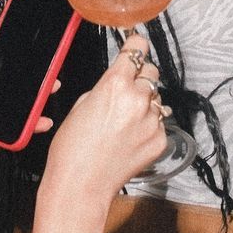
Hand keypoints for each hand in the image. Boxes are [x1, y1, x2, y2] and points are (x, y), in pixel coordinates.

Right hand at [41, 37, 167, 209]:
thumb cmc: (73, 149)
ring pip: (156, 98)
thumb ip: (105, 86)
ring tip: (125, 120)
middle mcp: (137, 99)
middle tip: (127, 90)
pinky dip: (148, 125)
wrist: (80, 186)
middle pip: (151, 71)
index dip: (135, 46)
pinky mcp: (159, 140)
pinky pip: (159, 122)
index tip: (135, 47)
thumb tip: (118, 80)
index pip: (138, 48)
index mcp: (115, 84)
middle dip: (140, 77)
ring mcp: (151, 121)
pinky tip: (131, 136)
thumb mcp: (80, 104)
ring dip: (145, 102)